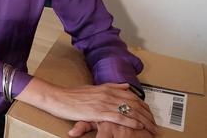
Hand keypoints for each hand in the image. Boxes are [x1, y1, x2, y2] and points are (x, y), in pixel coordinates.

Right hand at [28, 81, 156, 134]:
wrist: (58, 98)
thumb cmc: (72, 95)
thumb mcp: (92, 88)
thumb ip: (110, 87)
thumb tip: (125, 86)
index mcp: (107, 88)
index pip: (131, 96)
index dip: (143, 105)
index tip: (151, 114)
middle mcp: (107, 94)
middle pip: (134, 103)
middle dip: (147, 114)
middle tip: (155, 123)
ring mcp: (103, 102)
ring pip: (129, 110)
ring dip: (142, 119)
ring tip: (151, 127)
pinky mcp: (98, 112)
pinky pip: (119, 117)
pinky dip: (130, 121)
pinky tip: (138, 126)